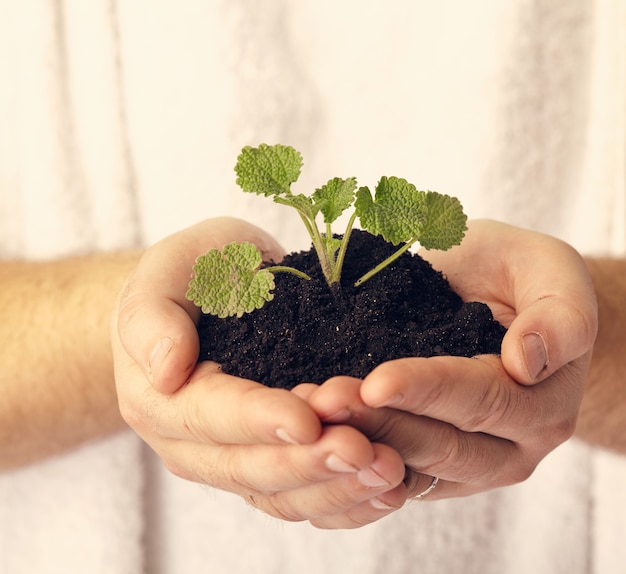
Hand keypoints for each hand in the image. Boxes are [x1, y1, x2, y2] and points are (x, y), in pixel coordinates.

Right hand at [112, 217, 405, 527]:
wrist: (207, 295)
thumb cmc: (191, 275)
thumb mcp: (166, 272)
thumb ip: (151, 316)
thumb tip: (165, 369)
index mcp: (160, 398)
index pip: (210, 417)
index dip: (259, 420)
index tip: (307, 419)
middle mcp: (190, 443)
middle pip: (248, 468)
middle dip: (307, 463)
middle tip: (364, 452)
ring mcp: (230, 459)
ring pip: (279, 495)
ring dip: (334, 489)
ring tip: (387, 472)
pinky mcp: (266, 464)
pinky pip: (301, 497)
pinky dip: (343, 499)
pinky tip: (387, 491)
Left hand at [301, 220, 597, 498]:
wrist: (500, 300)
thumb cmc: (520, 277)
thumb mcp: (552, 273)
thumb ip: (559, 315)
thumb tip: (527, 361)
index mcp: (542, 403)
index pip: (481, 400)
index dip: (427, 391)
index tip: (375, 381)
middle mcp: (509, 447)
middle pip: (440, 445)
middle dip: (378, 422)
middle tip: (321, 400)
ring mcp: (467, 464)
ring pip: (408, 468)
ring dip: (355, 444)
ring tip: (306, 415)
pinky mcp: (429, 466)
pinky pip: (390, 473)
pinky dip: (351, 457)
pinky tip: (311, 433)